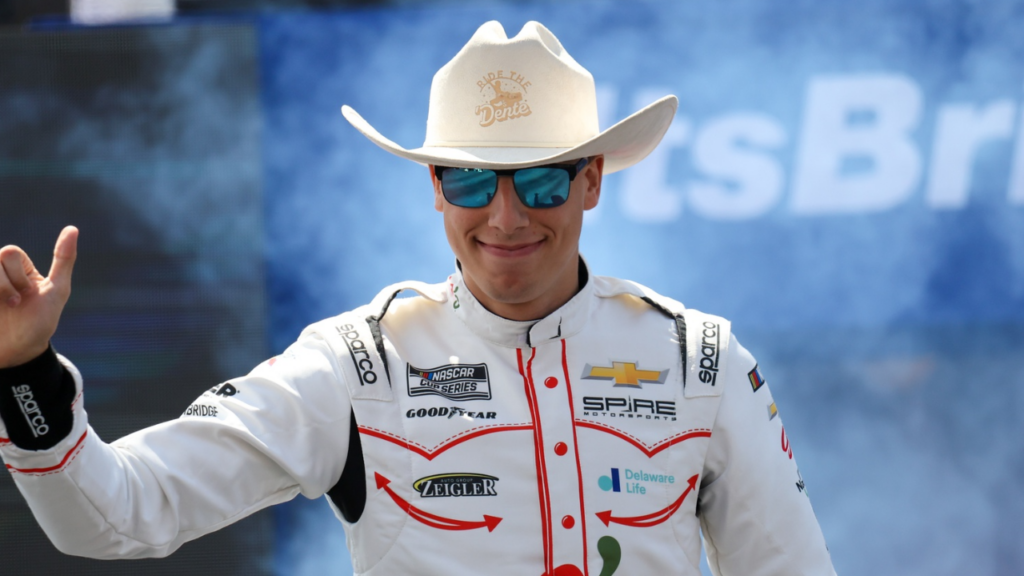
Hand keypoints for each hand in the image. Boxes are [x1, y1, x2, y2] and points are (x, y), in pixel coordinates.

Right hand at [0, 226, 77, 368]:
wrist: (19, 352)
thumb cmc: (40, 322)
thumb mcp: (57, 290)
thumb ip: (64, 259)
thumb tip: (72, 228)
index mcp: (18, 269)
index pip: (10, 252)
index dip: (18, 274)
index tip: (28, 293)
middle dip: (5, 283)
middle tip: (15, 304)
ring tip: (5, 308)